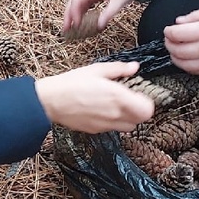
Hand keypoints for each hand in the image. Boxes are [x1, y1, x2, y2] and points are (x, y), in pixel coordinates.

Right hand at [35, 61, 154, 132]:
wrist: (51, 101)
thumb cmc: (72, 83)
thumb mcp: (96, 69)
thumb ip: (119, 69)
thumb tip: (134, 67)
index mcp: (117, 97)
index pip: (147, 110)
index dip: (147, 101)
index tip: (139, 93)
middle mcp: (115, 114)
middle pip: (141, 120)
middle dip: (139, 110)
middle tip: (130, 98)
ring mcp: (106, 125)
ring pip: (129, 127)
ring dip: (129, 118)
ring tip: (116, 105)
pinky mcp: (96, 131)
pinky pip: (114, 129)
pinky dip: (114, 122)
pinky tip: (103, 110)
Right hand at [62, 0, 137, 35]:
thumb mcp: (119, 2)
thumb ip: (109, 13)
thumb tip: (100, 26)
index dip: (74, 13)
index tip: (76, 24)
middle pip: (73, 0)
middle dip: (68, 14)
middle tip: (65, 28)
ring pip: (76, 1)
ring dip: (72, 13)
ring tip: (70, 26)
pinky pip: (83, 2)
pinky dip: (80, 11)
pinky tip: (80, 20)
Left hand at [164, 6, 198, 75]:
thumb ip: (196, 16)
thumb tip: (179, 22)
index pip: (176, 34)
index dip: (169, 31)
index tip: (169, 29)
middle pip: (177, 50)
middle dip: (170, 44)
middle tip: (170, 39)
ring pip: (183, 64)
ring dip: (175, 57)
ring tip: (175, 49)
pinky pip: (195, 71)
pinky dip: (186, 66)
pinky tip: (187, 59)